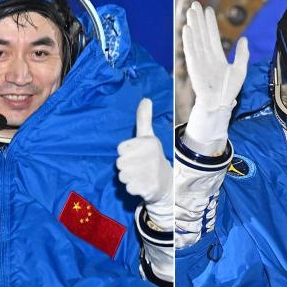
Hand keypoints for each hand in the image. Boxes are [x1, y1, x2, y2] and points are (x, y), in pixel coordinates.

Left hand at [117, 98, 172, 229]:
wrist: (166, 183)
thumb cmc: (152, 157)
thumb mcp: (148, 137)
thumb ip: (143, 119)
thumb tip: (145, 98)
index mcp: (149, 143)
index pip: (120, 149)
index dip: (126, 153)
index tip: (136, 154)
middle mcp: (150, 156)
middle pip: (119, 163)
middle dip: (126, 166)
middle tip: (138, 167)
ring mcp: (150, 173)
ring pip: (122, 176)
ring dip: (128, 178)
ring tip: (140, 176)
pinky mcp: (149, 188)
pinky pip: (128, 188)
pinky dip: (133, 188)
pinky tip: (143, 185)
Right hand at [182, 2, 248, 154]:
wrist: (219, 103)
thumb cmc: (229, 89)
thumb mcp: (241, 69)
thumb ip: (242, 54)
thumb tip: (244, 39)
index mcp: (217, 56)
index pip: (212, 35)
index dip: (210, 22)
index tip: (208, 9)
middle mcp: (206, 56)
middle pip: (202, 33)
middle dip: (199, 19)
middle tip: (196, 4)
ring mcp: (199, 60)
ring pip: (196, 38)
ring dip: (193, 24)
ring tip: (191, 11)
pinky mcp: (194, 66)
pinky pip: (191, 50)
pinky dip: (189, 39)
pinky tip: (187, 28)